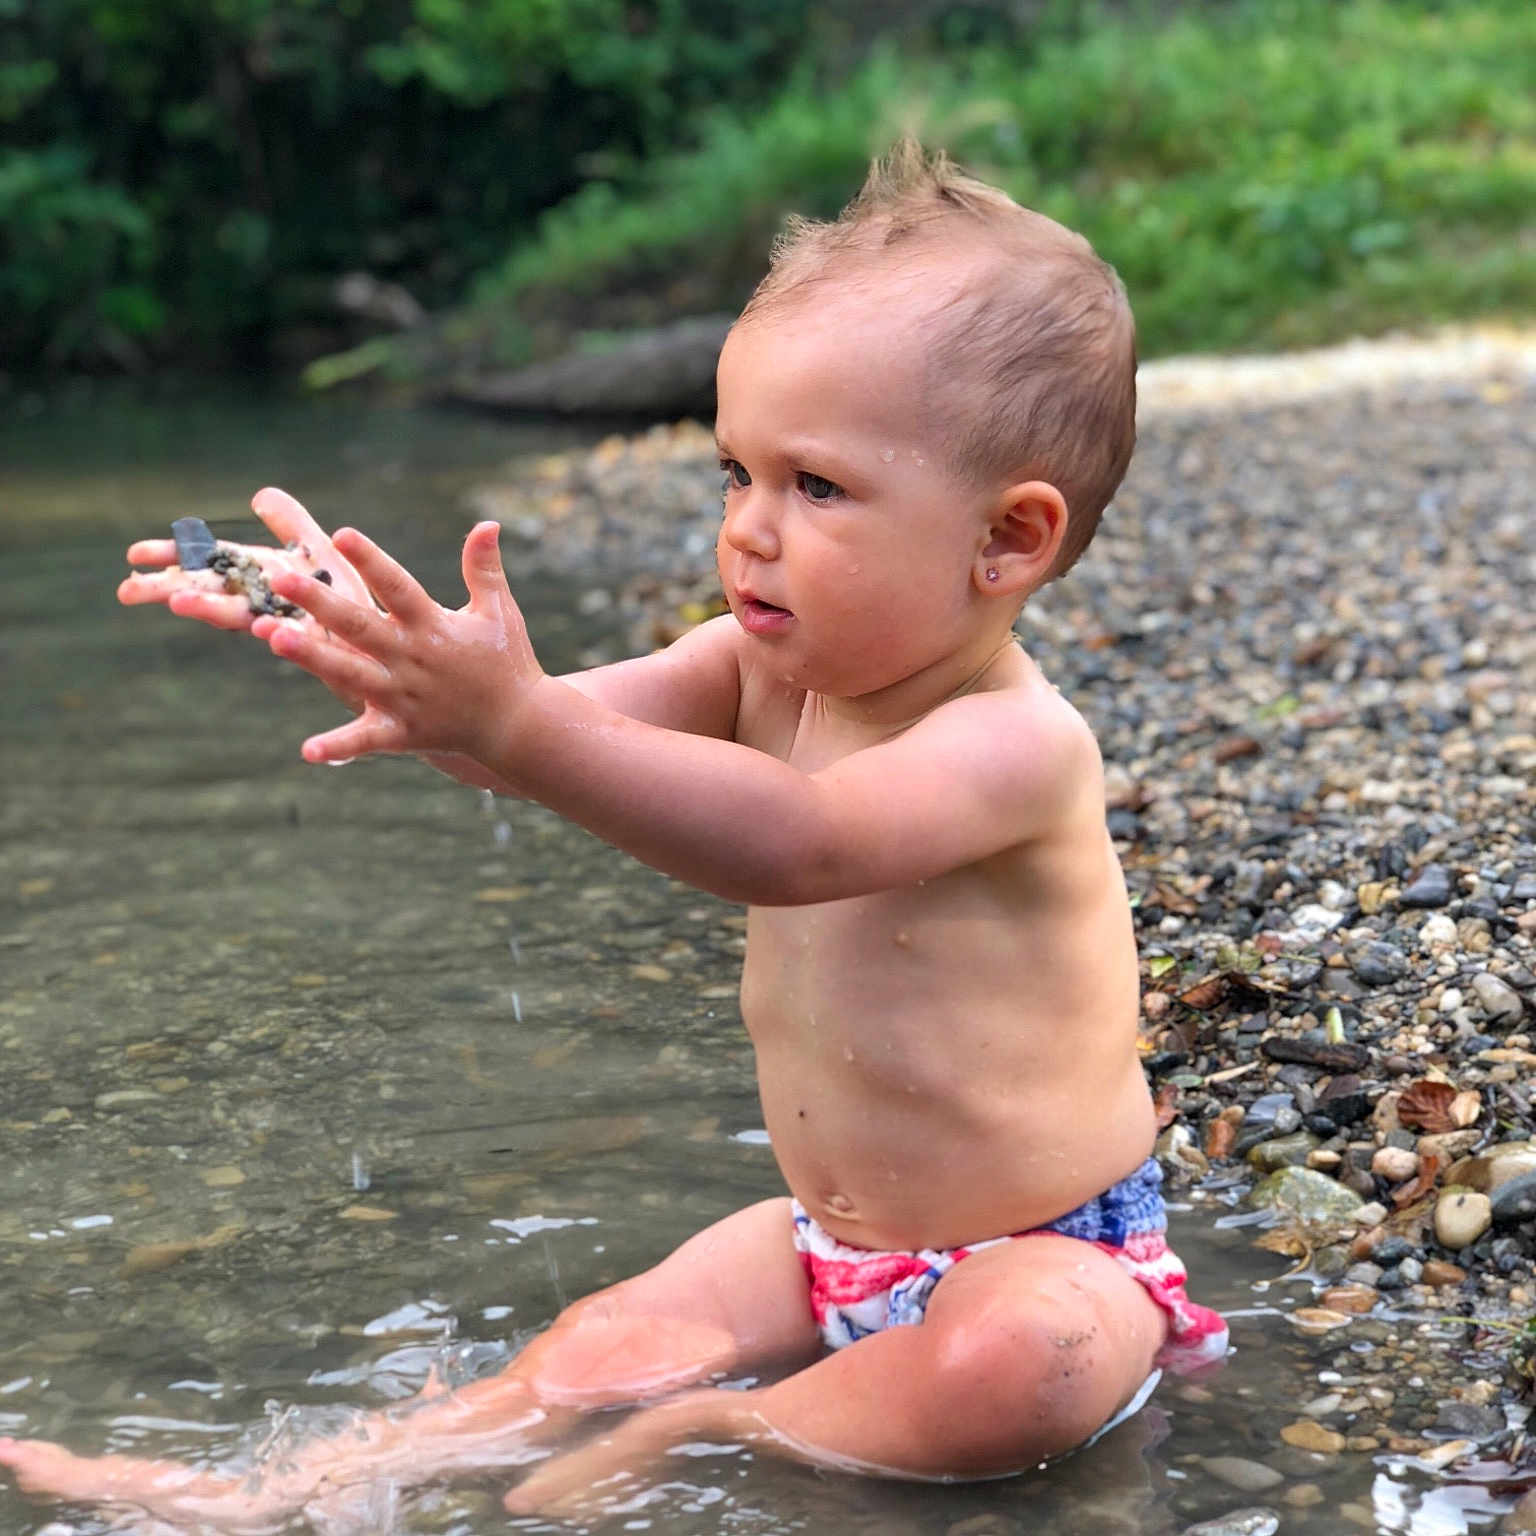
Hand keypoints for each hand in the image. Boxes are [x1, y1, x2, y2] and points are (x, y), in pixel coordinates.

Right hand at [118, 486, 371, 630]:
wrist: (394, 651)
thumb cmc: (355, 603)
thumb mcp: (322, 554)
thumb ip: (293, 526)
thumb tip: (259, 494)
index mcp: (269, 577)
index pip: (213, 562)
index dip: (175, 557)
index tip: (132, 555)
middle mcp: (275, 602)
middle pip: (216, 591)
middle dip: (173, 588)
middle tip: (127, 590)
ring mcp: (296, 628)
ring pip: (249, 619)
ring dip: (212, 611)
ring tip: (177, 604)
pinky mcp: (326, 652)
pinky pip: (303, 647)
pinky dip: (282, 638)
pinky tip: (265, 632)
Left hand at [262, 521, 540, 767]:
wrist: (520, 725)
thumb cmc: (507, 662)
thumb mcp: (499, 611)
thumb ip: (484, 568)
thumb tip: (487, 523)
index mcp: (433, 626)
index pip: (397, 586)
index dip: (371, 560)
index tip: (341, 535)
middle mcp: (413, 659)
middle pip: (361, 626)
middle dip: (320, 602)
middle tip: (280, 579)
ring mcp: (405, 697)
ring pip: (351, 674)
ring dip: (312, 658)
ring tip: (272, 637)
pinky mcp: (403, 733)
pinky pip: (367, 740)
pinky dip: (339, 747)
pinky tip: (308, 750)